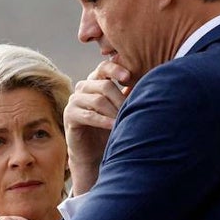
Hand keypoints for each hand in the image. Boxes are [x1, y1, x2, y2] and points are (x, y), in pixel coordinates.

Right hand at [64, 60, 130, 193]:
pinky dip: (103, 121)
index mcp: (96, 81)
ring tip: (124, 120)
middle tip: (132, 110)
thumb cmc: (111, 127)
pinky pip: (88, 115)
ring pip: (97, 100)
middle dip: (120, 99)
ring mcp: (74, 100)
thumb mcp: (122, 109)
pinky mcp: (69, 115)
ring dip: (114, 111)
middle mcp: (83, 87)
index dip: (115, 69)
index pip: (104, 67)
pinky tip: (114, 126)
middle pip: (103, 85)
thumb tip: (150, 80)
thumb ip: (129, 94)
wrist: (94, 152)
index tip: (128, 77)